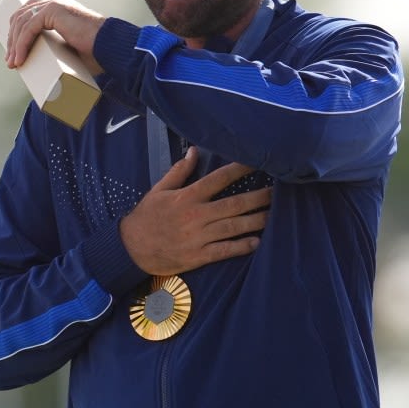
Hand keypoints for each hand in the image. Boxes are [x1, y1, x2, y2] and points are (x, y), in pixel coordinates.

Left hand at [7, 0, 105, 72]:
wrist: (112, 48)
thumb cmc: (99, 55)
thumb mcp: (73, 51)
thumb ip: (59, 52)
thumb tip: (46, 73)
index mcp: (62, 9)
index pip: (31, 13)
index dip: (18, 32)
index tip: (14, 54)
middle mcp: (57, 3)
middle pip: (22, 15)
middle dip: (12, 38)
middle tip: (11, 61)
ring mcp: (56, 4)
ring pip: (23, 21)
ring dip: (14, 44)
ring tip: (13, 64)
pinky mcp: (55, 10)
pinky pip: (29, 27)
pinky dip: (21, 44)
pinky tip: (19, 59)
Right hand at [120, 147, 271, 275]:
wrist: (131, 249)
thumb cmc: (146, 217)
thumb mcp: (158, 190)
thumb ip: (178, 171)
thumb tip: (194, 151)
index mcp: (187, 196)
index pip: (218, 179)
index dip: (240, 169)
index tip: (257, 163)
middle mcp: (196, 215)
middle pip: (233, 204)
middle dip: (257, 198)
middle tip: (276, 193)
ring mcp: (198, 237)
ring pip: (233, 227)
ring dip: (255, 221)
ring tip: (273, 215)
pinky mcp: (198, 256)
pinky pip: (224, 250)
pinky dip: (241, 247)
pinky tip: (256, 242)